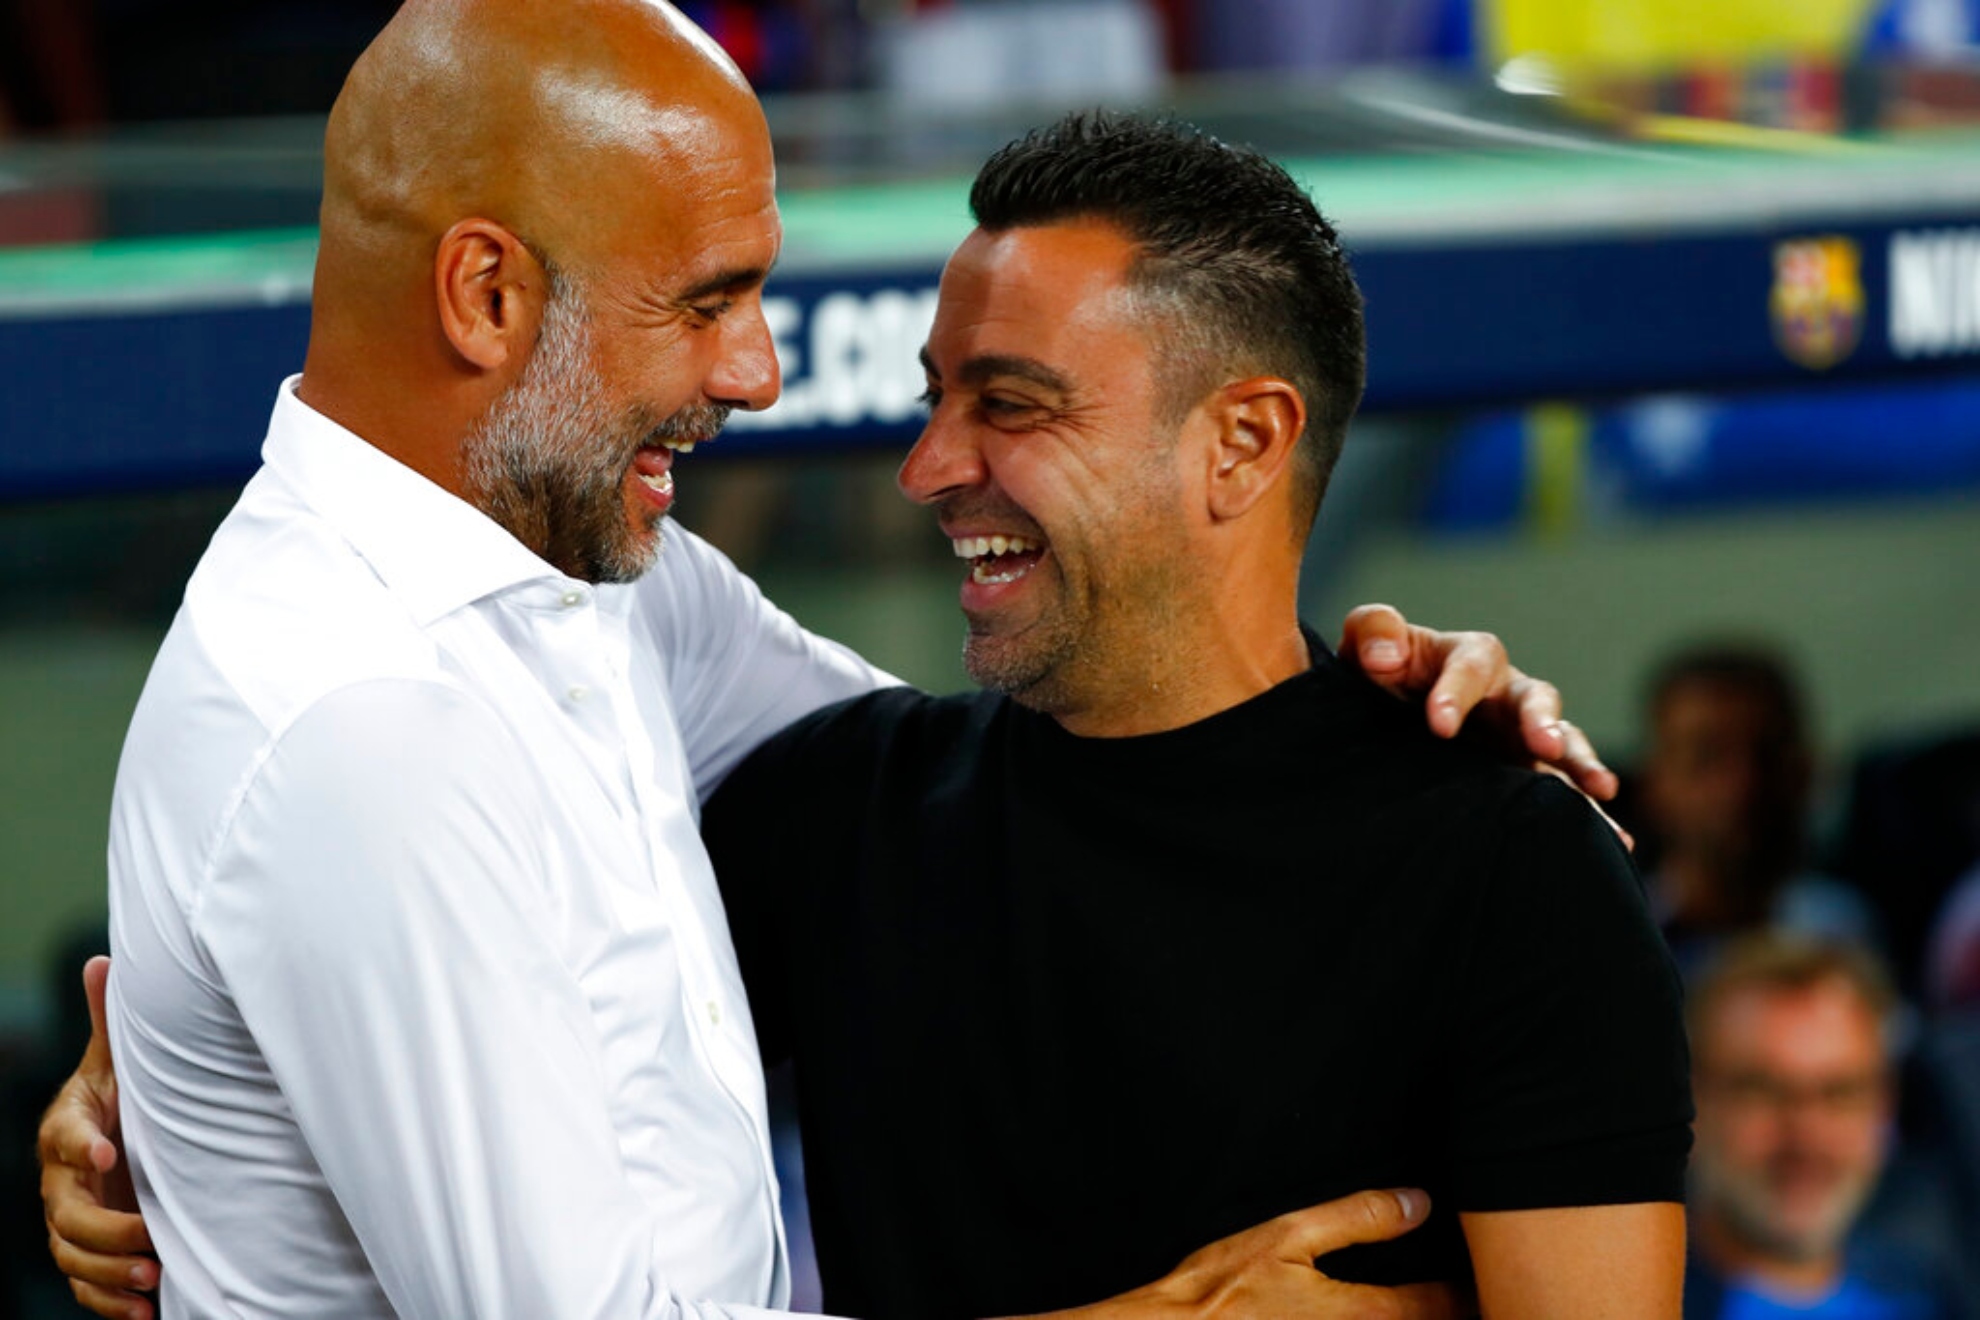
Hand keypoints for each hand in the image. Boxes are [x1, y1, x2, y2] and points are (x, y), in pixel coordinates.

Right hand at [39, 956, 156, 1319]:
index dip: (84, 1142)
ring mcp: (71, 1218)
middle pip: (66, 1214)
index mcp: (70, 1128)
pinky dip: (107, 1303)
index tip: (111, 1149)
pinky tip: (141, 1314)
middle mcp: (63, 1179)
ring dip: (108, 1273)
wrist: (119, 1138)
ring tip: (151, 1279)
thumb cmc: (123, 1096)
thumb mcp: (117, 1062)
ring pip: (71, 1256)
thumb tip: (101, 961)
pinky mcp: (87, 1251)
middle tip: (149, 1242)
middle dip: (105, 1231)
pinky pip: (83, 1286)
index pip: (66, 1136)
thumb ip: (108, 1022)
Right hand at [1047, 1189, 1472, 1318]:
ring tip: (1454, 1303)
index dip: (1477, 1291)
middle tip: (1493, 1292)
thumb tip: (1417, 1202)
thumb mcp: (1286, 1236)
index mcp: (1367, 1315)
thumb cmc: (1219, 1292)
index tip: (1500, 1276)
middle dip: (1463, 1310)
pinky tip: (1396, 1314)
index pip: (1445, 1307)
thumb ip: (1357, 1218)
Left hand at [1340, 604, 1619, 804]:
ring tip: (1601, 789)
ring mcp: (1523, 735)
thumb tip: (1382, 656)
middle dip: (1540, 721)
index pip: (1472, 664)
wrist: (1385, 716)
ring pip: (1563, 742)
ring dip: (1580, 763)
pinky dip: (1592, 812)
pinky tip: (1618, 841)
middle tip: (1543, 746)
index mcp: (1467, 657)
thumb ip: (1374, 631)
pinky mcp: (1529, 773)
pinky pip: (1567, 790)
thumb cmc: (1379, 674)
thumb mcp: (1368, 646)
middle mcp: (1506, 693)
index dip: (1457, 691)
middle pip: (1534, 698)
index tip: (1438, 724)